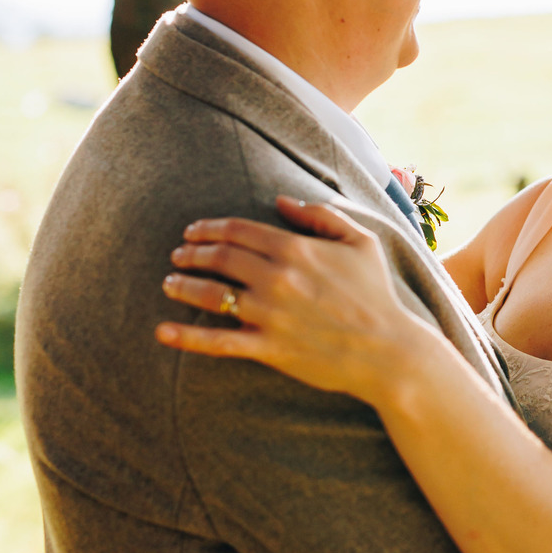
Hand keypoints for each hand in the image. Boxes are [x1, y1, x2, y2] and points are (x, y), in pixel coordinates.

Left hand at [156, 196, 434, 403]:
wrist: (388, 351)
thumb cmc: (376, 295)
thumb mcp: (360, 242)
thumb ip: (320, 215)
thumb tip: (282, 201)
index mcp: (296, 248)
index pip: (237, 230)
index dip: (209, 228)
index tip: (193, 231)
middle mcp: (276, 278)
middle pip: (218, 257)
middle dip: (191, 253)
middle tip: (178, 255)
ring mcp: (269, 314)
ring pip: (210, 294)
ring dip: (182, 286)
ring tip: (169, 283)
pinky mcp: (267, 348)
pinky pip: (217, 341)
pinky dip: (186, 337)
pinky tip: (162, 331)